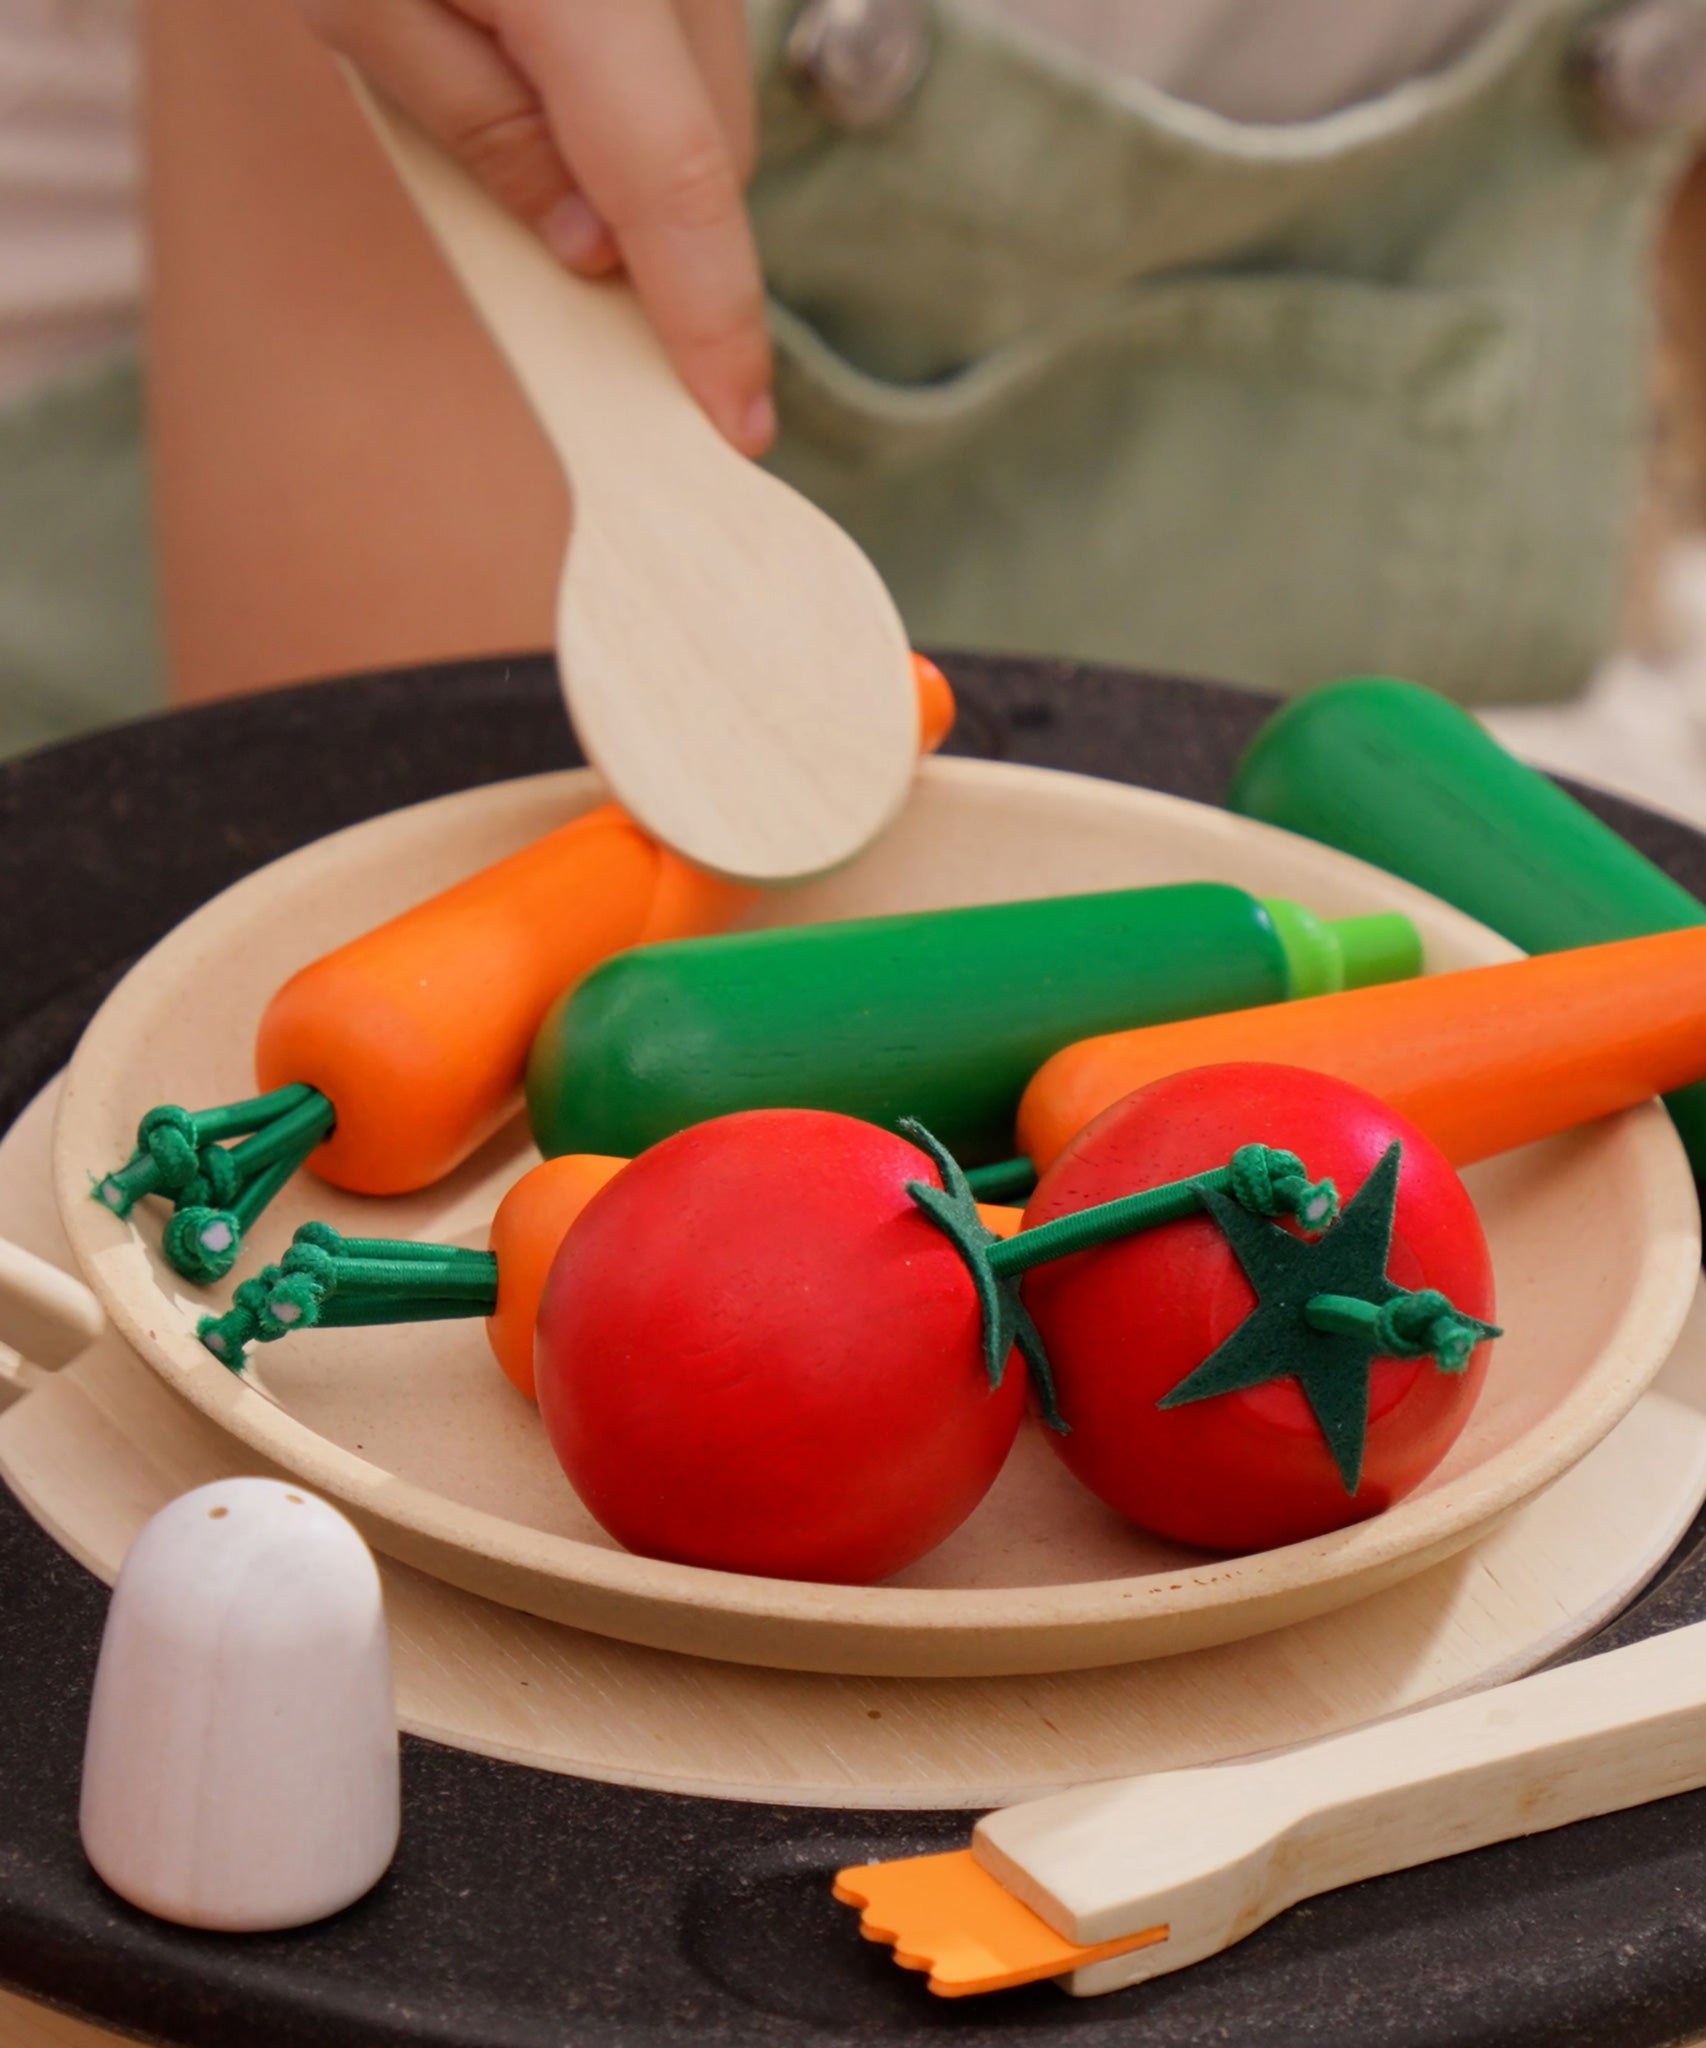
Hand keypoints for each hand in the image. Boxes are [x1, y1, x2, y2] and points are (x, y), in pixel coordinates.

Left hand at [295, 0, 774, 454]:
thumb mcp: (360, 5)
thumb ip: (489, 137)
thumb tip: (596, 255)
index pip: (677, 180)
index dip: (713, 317)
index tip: (738, 421)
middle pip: (713, 145)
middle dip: (662, 239)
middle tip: (570, 270)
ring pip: (715, 94)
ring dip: (654, 162)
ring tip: (540, 134)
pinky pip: (695, 36)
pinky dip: (646, 91)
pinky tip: (565, 72)